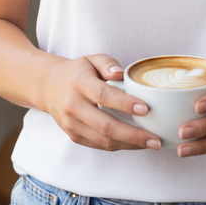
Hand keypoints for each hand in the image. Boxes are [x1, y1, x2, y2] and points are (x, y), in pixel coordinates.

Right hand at [43, 53, 161, 150]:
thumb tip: (121, 74)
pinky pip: (99, 145)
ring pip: (103, 140)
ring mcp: (71, 124)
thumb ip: (108, 63)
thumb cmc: (77, 71)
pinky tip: (135, 143)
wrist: (49, 86)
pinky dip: (119, 146)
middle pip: (105, 125)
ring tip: (151, 143)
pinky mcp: (73, 136)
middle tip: (155, 139)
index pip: (103, 95)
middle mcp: (73, 106)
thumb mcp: (92, 59)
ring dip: (129, 145)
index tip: (146, 109)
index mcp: (79, 83)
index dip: (125, 104)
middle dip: (133, 135)